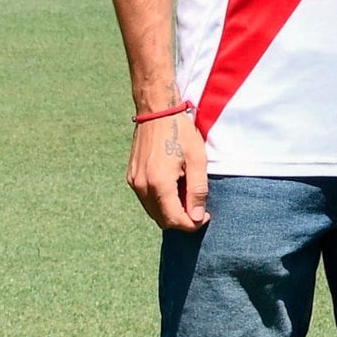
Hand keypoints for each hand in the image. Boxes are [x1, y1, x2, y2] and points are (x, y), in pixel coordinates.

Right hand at [129, 107, 209, 232]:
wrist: (156, 111)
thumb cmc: (180, 132)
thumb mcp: (197, 160)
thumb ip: (197, 191)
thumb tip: (197, 217)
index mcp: (159, 183)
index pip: (175, 220)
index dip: (192, 224)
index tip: (205, 216)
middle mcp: (142, 186)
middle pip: (162, 220)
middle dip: (182, 220)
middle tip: (198, 207)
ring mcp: (134, 182)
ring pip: (153, 212)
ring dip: (170, 211)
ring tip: (186, 193)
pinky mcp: (131, 177)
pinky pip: (146, 200)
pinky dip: (160, 201)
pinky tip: (174, 186)